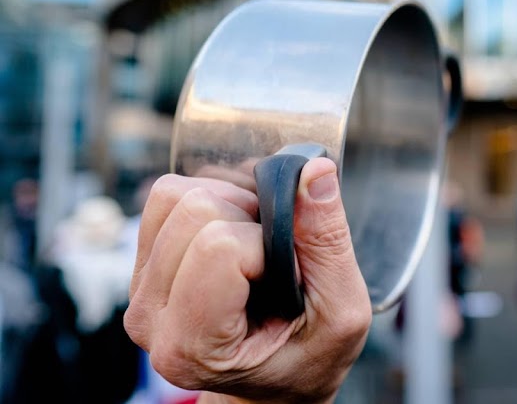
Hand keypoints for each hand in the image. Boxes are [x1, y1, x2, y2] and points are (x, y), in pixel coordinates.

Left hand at [124, 158, 371, 403]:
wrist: (274, 382)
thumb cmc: (306, 356)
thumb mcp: (342, 311)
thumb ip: (327, 241)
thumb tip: (314, 170)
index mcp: (194, 347)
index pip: (218, 246)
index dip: (267, 244)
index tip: (284, 277)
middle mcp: (151, 320)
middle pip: (195, 211)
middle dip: (248, 219)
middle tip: (271, 258)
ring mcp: (139, 290)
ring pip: (176, 194)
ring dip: (230, 206)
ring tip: (255, 247)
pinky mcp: (141, 263)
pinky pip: (167, 195)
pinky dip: (212, 199)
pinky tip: (235, 236)